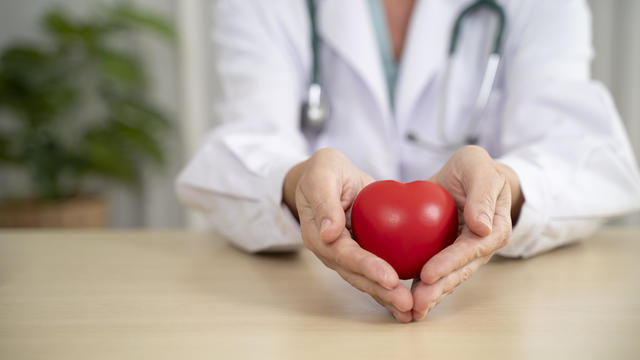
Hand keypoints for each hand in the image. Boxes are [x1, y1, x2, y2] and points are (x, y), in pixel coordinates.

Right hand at [283, 148, 413, 321]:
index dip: (366, 267)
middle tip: (406, 303)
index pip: (344, 254)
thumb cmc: (324, 171)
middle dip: (381, 291)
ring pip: (365, 280)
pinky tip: (409, 301)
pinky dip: (390, 288)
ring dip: (387, 297)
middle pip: (356, 275)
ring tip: (410, 311)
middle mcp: (330, 250)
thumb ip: (325, 200)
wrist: (327, 176)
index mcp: (317, 234)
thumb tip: (329, 233)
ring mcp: (344, 255)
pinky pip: (374, 272)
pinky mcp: (359, 253)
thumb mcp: (323, 172)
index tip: (390, 278)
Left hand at [411, 145, 523, 320]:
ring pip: (448, 277)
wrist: (469, 175)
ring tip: (411, 309)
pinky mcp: (447, 253)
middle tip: (417, 302)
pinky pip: (435, 271)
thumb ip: (482, 195)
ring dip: (431, 295)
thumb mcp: (479, 169)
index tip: (429, 274)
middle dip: (438, 288)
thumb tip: (481, 227)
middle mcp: (481, 246)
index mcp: (494, 228)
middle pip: (459, 271)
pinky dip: (422, 285)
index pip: (471, 249)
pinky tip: (405, 298)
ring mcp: (464, 253)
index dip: (450, 263)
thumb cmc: (476, 169)